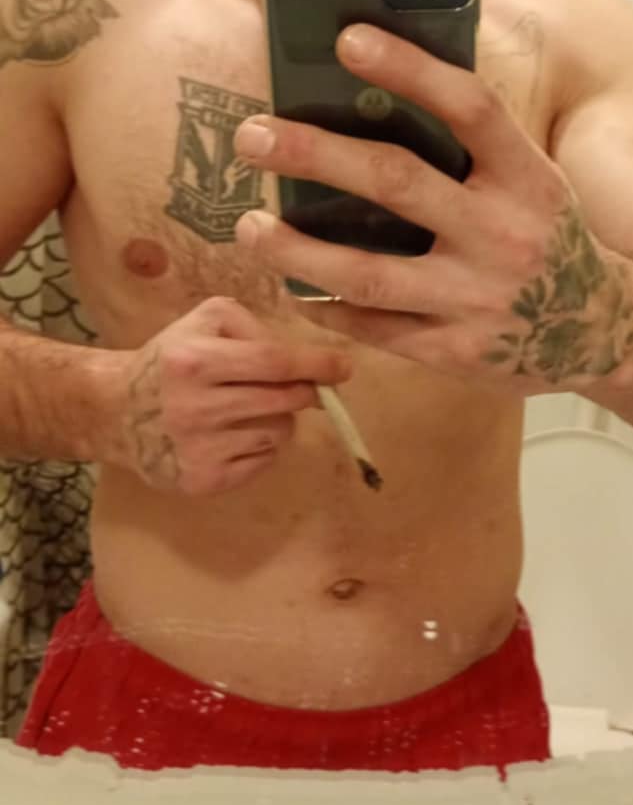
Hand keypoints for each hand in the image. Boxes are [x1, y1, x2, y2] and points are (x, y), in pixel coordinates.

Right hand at [110, 296, 351, 494]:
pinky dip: (261, 446)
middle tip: (297, 387)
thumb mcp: (203, 323)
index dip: (315, 364)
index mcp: (194, 361)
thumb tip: (304, 359)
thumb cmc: (170, 360)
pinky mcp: (203, 481)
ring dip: (278, 418)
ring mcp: (199, 450)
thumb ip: (254, 329)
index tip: (344, 367)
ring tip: (247, 409)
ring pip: (279, 432)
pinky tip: (233, 434)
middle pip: (283, 400)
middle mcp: (195, 408)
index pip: (273, 362)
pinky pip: (263, 462)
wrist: (117, 412)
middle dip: (303, 391)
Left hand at [233, 25, 623, 387]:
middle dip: (315, 154)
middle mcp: (505, 234)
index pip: (469, 107)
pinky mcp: (456, 351)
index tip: (349, 40)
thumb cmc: (550, 240)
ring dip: (298, 248)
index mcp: (528, 178)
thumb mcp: (534, 183)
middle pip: (396, 182)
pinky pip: (375, 327)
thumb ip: (476, 148)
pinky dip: (327, 306)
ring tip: (248, 227)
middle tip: (254, 136)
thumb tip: (382, 94)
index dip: (410, 68)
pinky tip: (292, 285)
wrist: (605, 332)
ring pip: (369, 272)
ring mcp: (478, 298)